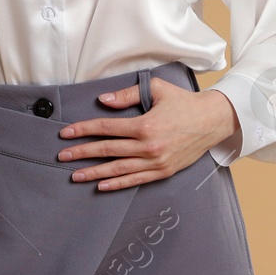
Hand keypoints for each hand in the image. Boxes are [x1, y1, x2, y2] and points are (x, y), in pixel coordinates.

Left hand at [56, 79, 238, 189]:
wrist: (212, 121)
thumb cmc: (184, 102)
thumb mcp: (157, 89)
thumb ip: (127, 94)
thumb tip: (103, 101)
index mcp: (144, 125)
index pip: (106, 128)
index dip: (84, 130)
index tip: (66, 134)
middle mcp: (148, 147)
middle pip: (107, 151)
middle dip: (82, 153)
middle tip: (62, 156)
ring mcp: (156, 162)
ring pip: (118, 169)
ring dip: (94, 173)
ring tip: (76, 175)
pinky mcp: (163, 171)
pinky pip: (135, 180)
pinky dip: (117, 184)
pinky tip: (102, 185)